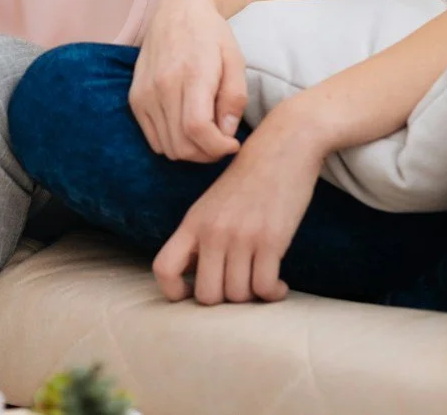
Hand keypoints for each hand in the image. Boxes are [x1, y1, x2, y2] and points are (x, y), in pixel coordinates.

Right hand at [130, 0, 246, 162]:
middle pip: (182, 145)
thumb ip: (234, 97)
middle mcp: (162, 86)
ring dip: (190, 152)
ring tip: (207, 137)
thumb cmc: (211, 35)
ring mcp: (145, 93)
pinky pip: (153, 139)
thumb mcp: (235, 60)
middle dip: (207, 154)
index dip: (218, 147)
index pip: (197, 129)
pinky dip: (172, 144)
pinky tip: (186, 129)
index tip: (233, 144)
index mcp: (191, 74)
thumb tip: (227, 133)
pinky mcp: (135, 98)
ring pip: (167, 147)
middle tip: (223, 143)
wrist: (176, 10)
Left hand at [153, 112, 325, 304]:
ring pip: (238, 295)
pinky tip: (279, 284)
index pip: (163, 268)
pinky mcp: (271, 239)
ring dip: (253, 296)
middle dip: (226, 300)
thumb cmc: (250, 179)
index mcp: (192, 222)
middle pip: (207, 296)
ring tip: (262, 282)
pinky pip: (265, 288)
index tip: (195, 292)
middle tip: (240, 286)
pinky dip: (273, 293)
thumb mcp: (213, 203)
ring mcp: (240, 236)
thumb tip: (197, 277)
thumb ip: (202, 236)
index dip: (174, 292)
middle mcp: (212, 231)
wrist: (283, 146)